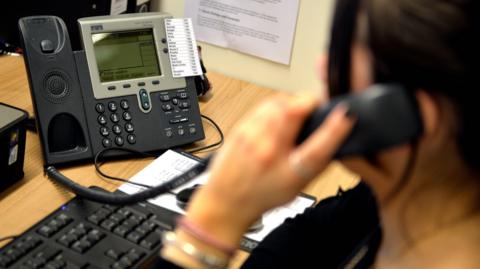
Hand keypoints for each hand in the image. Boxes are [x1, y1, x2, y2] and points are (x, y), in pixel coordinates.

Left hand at [186, 93, 354, 245]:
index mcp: (288, 173)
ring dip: (293, 102)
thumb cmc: (262, 195)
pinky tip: (279, 115)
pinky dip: (277, 105)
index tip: (346, 114)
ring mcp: (251, 137)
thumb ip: (317, 162)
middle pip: (293, 112)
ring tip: (297, 112)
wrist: (226, 201)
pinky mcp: (241, 127)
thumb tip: (336, 135)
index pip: (317, 148)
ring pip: (278, 103)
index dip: (336, 128)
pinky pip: (264, 105)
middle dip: (310, 102)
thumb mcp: (297, 186)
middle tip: (315, 108)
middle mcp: (268, 153)